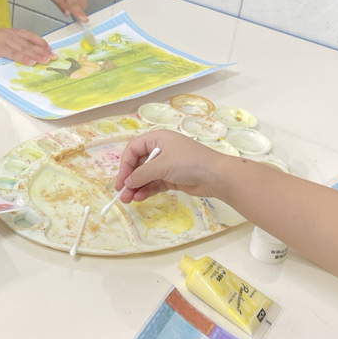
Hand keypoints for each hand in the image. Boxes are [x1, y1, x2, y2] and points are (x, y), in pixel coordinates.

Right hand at [0, 27, 54, 65]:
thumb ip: (9, 45)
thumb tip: (21, 54)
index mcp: (11, 32)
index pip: (30, 36)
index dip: (41, 42)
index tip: (50, 49)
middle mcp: (10, 35)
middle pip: (30, 43)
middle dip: (43, 51)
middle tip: (53, 57)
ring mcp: (5, 41)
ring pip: (24, 49)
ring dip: (37, 55)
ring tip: (46, 61)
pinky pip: (14, 54)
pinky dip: (24, 59)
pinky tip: (32, 62)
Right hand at [114, 129, 229, 202]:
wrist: (217, 176)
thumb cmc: (188, 163)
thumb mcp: (162, 166)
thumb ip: (141, 174)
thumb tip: (127, 182)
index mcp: (158, 139)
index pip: (134, 149)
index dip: (125, 164)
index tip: (122, 180)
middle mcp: (161, 150)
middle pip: (139, 164)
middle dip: (130, 178)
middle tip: (121, 193)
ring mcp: (167, 164)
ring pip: (146, 176)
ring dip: (136, 187)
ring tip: (128, 200)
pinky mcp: (173, 177)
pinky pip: (155, 183)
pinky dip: (147, 190)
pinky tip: (140, 197)